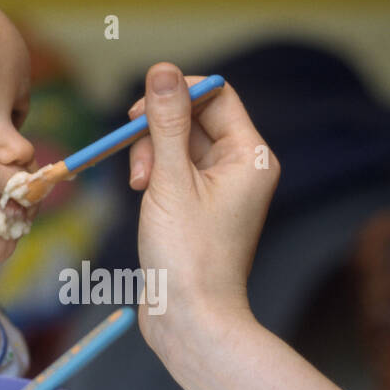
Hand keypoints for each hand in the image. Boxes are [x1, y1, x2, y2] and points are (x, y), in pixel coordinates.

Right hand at [126, 63, 278, 350]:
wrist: (191, 320)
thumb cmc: (187, 256)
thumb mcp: (170, 181)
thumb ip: (164, 122)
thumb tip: (162, 69)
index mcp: (250, 156)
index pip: (215, 94)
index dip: (176, 93)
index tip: (140, 115)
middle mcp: (242, 168)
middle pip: (193, 117)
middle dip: (157, 132)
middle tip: (140, 166)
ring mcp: (221, 189)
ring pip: (178, 144)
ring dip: (151, 156)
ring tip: (141, 189)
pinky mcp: (200, 208)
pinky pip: (175, 171)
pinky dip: (154, 177)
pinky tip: (143, 199)